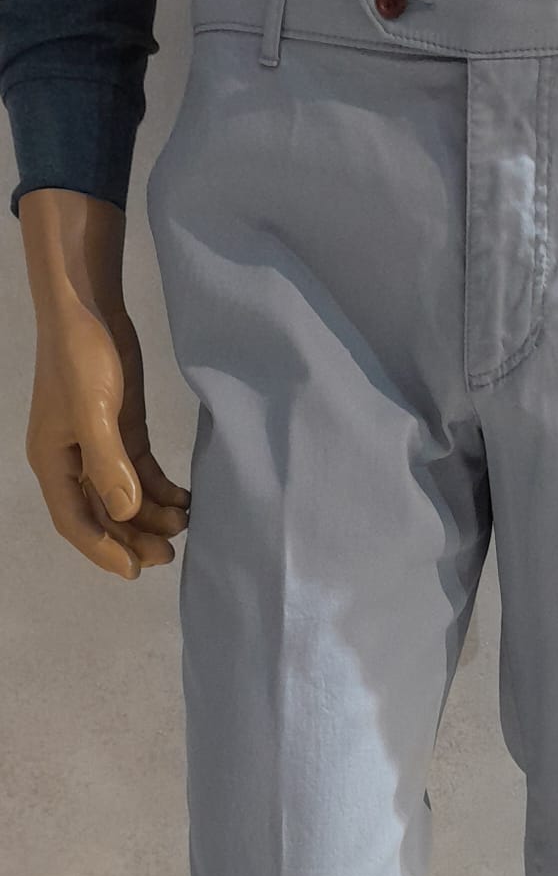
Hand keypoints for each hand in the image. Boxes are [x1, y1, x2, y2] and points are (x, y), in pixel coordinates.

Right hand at [25, 293, 189, 580]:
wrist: (89, 305)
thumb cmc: (82, 356)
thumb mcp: (94, 411)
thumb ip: (108, 465)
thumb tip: (126, 513)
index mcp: (53, 463)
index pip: (75, 522)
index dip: (103, 550)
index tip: (135, 570)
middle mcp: (72, 462)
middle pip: (102, 516)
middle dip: (133, 538)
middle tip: (169, 553)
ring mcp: (98, 448)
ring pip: (124, 499)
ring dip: (152, 516)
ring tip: (184, 523)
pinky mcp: (122, 431)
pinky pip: (141, 475)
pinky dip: (161, 491)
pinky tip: (185, 501)